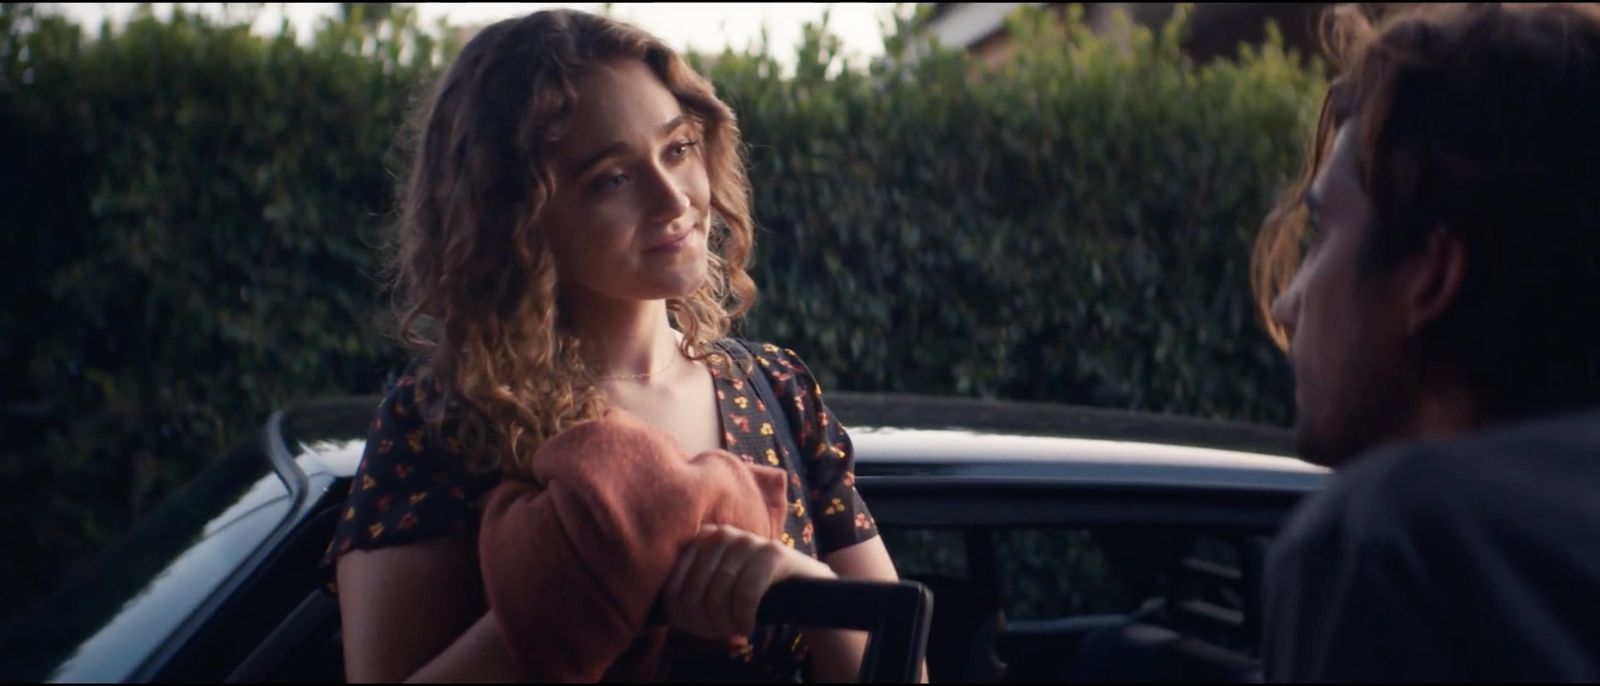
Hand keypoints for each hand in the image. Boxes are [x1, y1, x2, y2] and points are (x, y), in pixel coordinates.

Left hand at [661, 524, 835, 640]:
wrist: (802, 586)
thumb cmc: (749, 593)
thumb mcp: (715, 589)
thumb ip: (688, 594)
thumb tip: (659, 617)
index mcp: (699, 540)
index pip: (673, 586)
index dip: (682, 618)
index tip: (698, 631)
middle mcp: (720, 534)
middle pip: (695, 591)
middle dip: (704, 623)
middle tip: (719, 635)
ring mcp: (747, 540)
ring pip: (719, 592)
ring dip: (724, 623)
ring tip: (732, 632)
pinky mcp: (772, 552)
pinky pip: (746, 594)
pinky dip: (743, 618)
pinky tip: (747, 628)